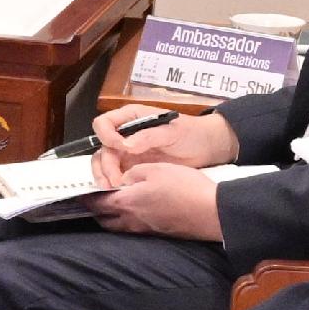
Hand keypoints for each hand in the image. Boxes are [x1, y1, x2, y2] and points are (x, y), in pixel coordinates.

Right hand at [89, 103, 236, 184]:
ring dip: (104, 176)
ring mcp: (127, 151)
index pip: (104, 123)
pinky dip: (113, 182)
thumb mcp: (171, 131)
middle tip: (115, 181)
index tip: (121, 149)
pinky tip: (120, 191)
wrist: (207, 147)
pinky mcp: (132, 166)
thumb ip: (148, 136)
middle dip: (105, 165)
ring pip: (104, 162)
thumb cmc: (191, 133)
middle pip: (101, 147)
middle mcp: (124, 134)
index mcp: (131, 118)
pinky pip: (116, 174)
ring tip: (113, 189)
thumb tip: (125, 145)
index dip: (107, 136)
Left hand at [97, 162, 224, 243]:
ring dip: (112, 216)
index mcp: (126, 203)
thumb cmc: (184, 187)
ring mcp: (145, 230)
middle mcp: (131, 221)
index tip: (81, 191)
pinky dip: (128, 220)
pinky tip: (137, 209)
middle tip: (96, 197)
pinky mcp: (158, 234)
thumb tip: (123, 179)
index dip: (86, 197)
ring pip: (119, 226)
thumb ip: (132, 173)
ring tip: (115, 203)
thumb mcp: (155, 169)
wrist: (212, 212)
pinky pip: (134, 229)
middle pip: (104, 219)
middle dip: (97, 209)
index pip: (96, 203)